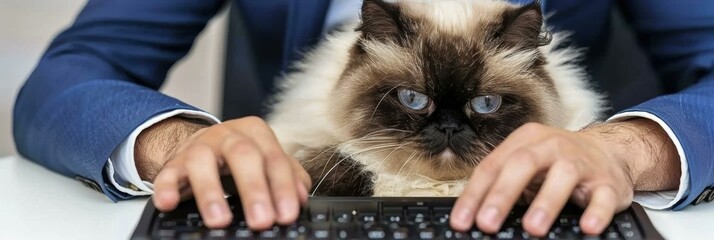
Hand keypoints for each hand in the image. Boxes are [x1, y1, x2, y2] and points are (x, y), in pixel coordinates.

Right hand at [134, 116, 310, 229]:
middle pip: (243, 156)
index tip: (287, 214)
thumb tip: (301, 196)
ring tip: (220, 221)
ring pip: (202, 161)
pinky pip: (167, 173)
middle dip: (254, 190)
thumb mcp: (267, 160)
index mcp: (256, 134)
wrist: (201, 145)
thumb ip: (288, 175)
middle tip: (262, 220)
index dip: (283, 188)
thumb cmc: (240, 158)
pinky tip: (169, 204)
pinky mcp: (174, 162)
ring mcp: (198, 146)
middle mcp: (228, 135)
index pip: (274, 159)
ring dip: (211, 193)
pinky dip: (166, 188)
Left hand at [450, 119, 679, 236]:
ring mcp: (582, 162)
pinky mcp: (608, 182)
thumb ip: (502, 184)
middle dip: (502, 194)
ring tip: (533, 229)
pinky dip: (596, 212)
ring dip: (547, 203)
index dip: (475, 194)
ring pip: (563, 175)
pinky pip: (604, 196)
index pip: (493, 166)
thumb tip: (474, 216)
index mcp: (525, 141)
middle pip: (523, 163)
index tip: (462, 221)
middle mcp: (552, 146)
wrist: (609, 151)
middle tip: (487, 223)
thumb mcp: (527, 166)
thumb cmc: (556, 162)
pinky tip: (587, 227)